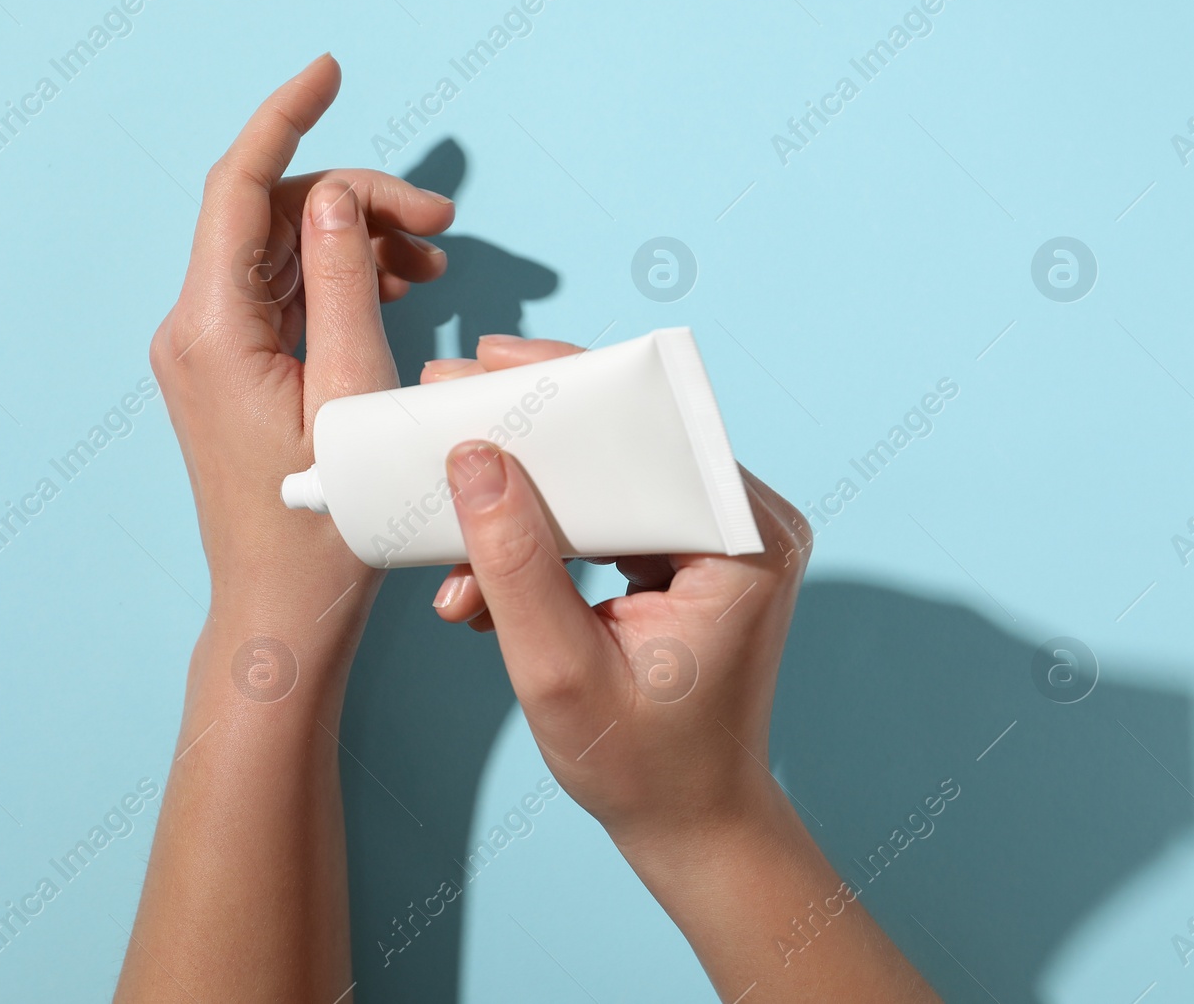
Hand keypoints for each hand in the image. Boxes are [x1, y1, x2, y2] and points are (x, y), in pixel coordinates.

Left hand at [149, 53, 454, 660]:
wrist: (282, 611)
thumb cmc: (322, 527)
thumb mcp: (353, 395)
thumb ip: (346, 283)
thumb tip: (340, 196)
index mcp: (210, 328)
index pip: (238, 187)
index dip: (286, 117)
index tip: (330, 71)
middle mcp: (194, 329)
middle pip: (273, 216)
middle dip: (358, 201)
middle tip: (442, 224)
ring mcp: (209, 350)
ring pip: (283, 253)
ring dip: (356, 241)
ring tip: (434, 262)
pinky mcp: (231, 370)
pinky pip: (283, 295)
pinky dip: (339, 281)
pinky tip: (399, 291)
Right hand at [426, 334, 813, 846]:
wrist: (694, 826)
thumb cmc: (643, 769)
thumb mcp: (559, 671)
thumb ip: (514, 564)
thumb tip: (473, 459)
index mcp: (744, 544)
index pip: (650, 430)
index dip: (563, 390)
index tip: (482, 367)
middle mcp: (746, 525)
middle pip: (626, 442)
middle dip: (527, 439)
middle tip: (447, 415)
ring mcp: (721, 540)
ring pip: (607, 479)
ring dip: (524, 504)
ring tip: (450, 530)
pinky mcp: (690, 558)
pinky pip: (607, 519)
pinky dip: (544, 540)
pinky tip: (483, 581)